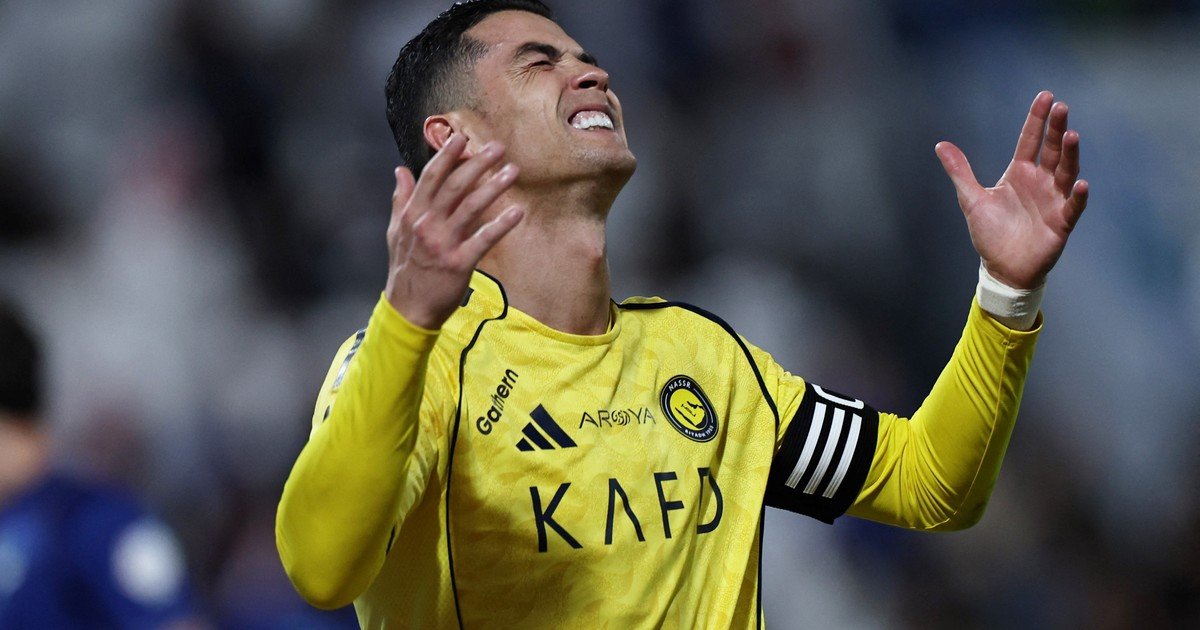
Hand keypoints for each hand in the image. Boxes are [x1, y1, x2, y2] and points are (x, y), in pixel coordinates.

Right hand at [384, 135, 523, 328]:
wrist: (408, 308)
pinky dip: (501, 224)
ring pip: (471, 207)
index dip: (448, 155)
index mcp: (412, 214)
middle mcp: (427, 224)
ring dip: (494, 186)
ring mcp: (443, 243)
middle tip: (498, 148)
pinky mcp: (459, 262)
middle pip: (454, 185)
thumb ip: (401, 199)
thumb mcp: (396, 232)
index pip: (431, 177)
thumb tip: (400, 170)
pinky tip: (518, 211)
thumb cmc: (405, 269)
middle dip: (477, 163)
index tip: (463, 137)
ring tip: (513, 171)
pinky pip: (484, 239)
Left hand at [936, 91, 1088, 289]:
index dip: (1038, 120)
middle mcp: (1040, 182)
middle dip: (1057, 130)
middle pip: (1052, 151)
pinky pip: (1073, 206)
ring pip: (1066, 173)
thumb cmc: (991, 233)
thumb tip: (941, 145)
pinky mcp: (1061, 222)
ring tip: (1072, 136)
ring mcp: (1053, 200)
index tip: (1046, 96)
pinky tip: (1082, 183)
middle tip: (1062, 107)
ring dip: (1070, 155)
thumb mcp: (971, 199)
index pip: (1030, 141)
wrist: (1003, 268)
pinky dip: (1078, 196)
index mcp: (1020, 174)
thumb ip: (960, 171)